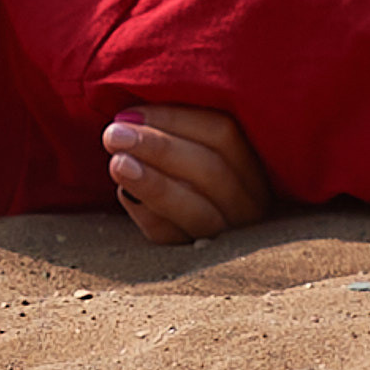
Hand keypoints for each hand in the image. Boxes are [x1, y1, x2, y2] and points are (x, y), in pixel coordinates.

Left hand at [101, 104, 269, 243]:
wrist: (186, 207)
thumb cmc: (184, 162)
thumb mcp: (191, 140)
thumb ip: (173, 127)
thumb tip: (130, 117)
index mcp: (256, 159)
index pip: (223, 133)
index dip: (174, 120)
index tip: (130, 113)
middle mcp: (251, 199)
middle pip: (212, 171)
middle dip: (159, 149)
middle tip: (114, 135)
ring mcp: (230, 231)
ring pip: (197, 211)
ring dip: (153, 184)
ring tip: (116, 164)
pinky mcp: (200, 256)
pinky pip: (174, 239)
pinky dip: (147, 215)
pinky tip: (124, 194)